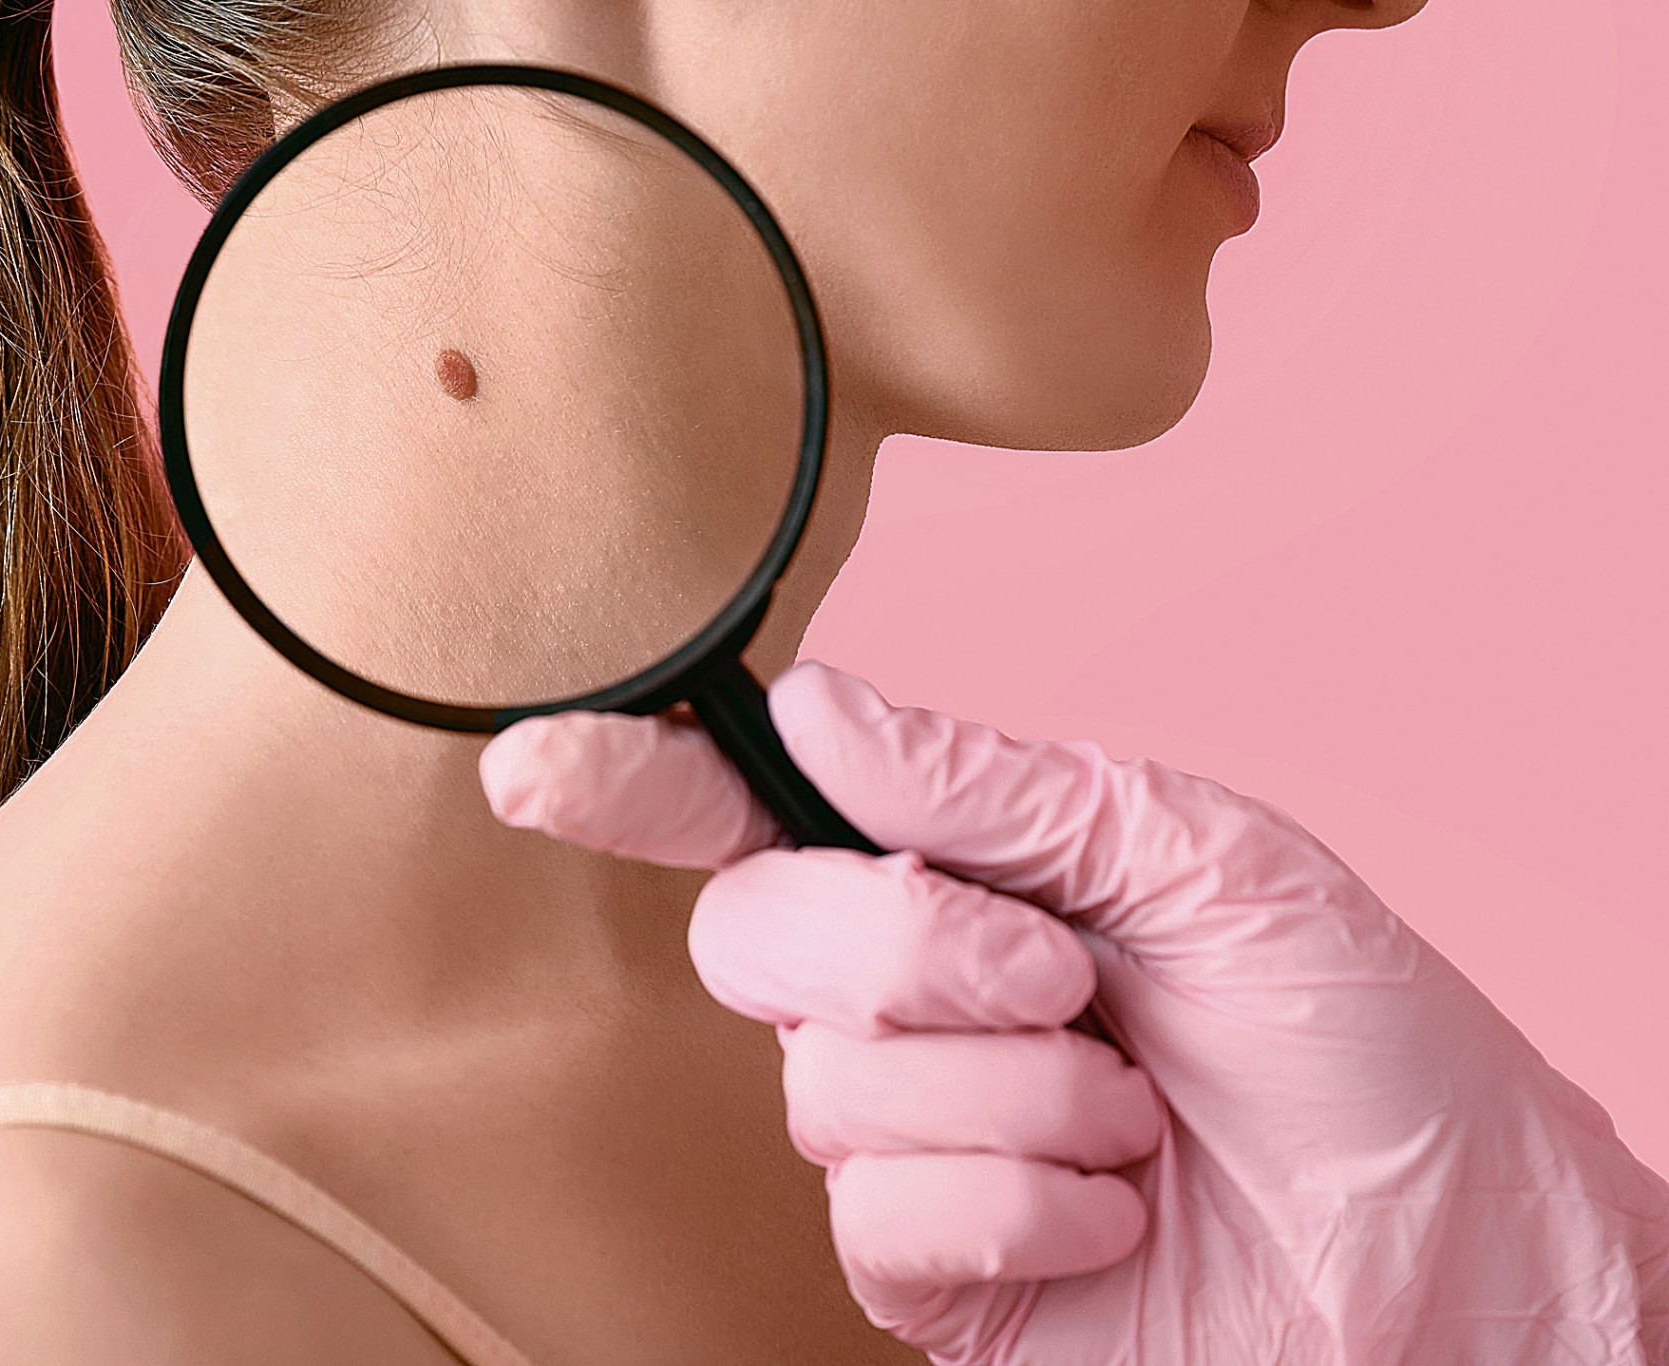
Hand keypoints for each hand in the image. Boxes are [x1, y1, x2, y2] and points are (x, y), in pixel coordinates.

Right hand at [480, 662, 1668, 1363]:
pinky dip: (1027, 1204)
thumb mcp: (1198, 861)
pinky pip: (887, 1218)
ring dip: (1016, 1094)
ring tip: (1136, 1114)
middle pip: (755, 939)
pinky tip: (1117, 1209)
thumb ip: (995, 790)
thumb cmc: (1356, 1039)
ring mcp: (911, 1144)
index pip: (757, 819)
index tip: (536, 762)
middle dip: (910, 948)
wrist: (1454, 1257)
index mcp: (962, 878)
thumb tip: (812, 711)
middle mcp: (907, 1006)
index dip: (638, 786)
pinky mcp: (931, 1274)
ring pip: (827, 1087)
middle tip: (1064, 978)